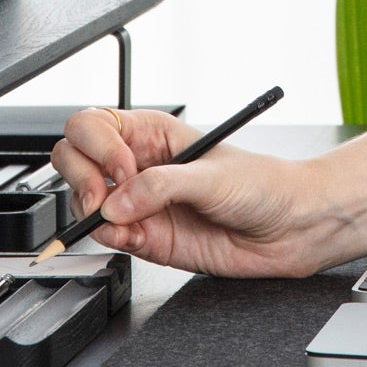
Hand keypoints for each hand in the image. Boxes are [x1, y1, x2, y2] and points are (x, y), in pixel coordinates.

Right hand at [49, 108, 324, 276]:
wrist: (291, 229)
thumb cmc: (264, 186)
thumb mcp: (213, 176)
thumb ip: (162, 187)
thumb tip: (119, 203)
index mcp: (150, 134)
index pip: (93, 126)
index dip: (98, 147)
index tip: (122, 170)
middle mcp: (136, 165)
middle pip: (74, 158)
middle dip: (82, 178)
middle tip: (105, 198)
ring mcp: (137, 202)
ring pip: (83, 200)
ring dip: (93, 213)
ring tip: (125, 224)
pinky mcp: (144, 236)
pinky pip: (106, 236)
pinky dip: (109, 239)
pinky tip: (132, 238)